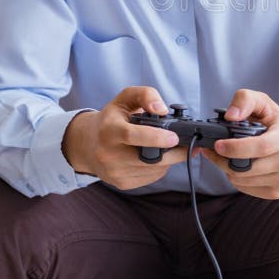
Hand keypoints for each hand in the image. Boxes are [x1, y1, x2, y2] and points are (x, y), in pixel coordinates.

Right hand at [62, 86, 193, 189]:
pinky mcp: (122, 184)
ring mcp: (115, 172)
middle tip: (189, 143)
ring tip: (168, 146)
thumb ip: (146, 95)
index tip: (174, 137)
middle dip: (174, 152)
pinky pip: (152, 177)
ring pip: (155, 169)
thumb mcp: (125, 98)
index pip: (132, 135)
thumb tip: (162, 109)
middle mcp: (109, 154)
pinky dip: (160, 167)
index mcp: (109, 130)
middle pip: (150, 158)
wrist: (89, 144)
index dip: (156, 138)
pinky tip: (155, 156)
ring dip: (169, 158)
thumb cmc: (111, 119)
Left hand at [200, 88, 278, 199]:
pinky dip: (237, 178)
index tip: (218, 145)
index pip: (260, 147)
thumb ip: (246, 100)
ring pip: (242, 181)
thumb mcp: (266, 104)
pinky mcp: (277, 192)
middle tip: (215, 150)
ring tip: (226, 157)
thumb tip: (231, 116)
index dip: (236, 148)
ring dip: (228, 169)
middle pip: (246, 168)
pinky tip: (239, 167)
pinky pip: (246, 188)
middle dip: (223, 160)